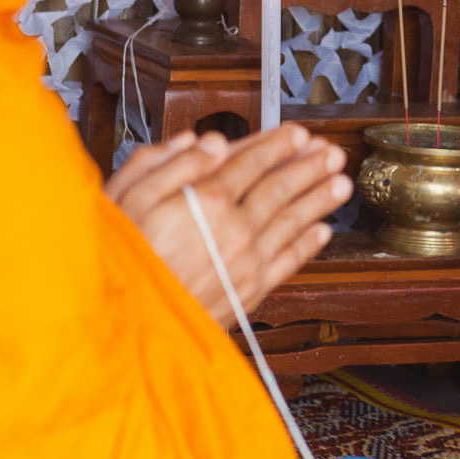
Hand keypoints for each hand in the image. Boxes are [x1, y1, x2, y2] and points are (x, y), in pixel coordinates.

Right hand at [106, 125, 351, 325]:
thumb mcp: (125, 198)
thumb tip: (207, 142)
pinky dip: (308, 245)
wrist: (121, 325)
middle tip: (332, 153)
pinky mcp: (248, 292)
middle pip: (280, 188)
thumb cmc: (117, 260)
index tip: (298, 133)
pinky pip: (288, 262)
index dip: (277, 145)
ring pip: (293, 221)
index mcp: (205, 200)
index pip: (251, 162)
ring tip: (341, 183)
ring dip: (319, 200)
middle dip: (309, 167)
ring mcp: (245, 261)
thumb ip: (165, 164)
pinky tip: (322, 231)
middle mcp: (233, 228)